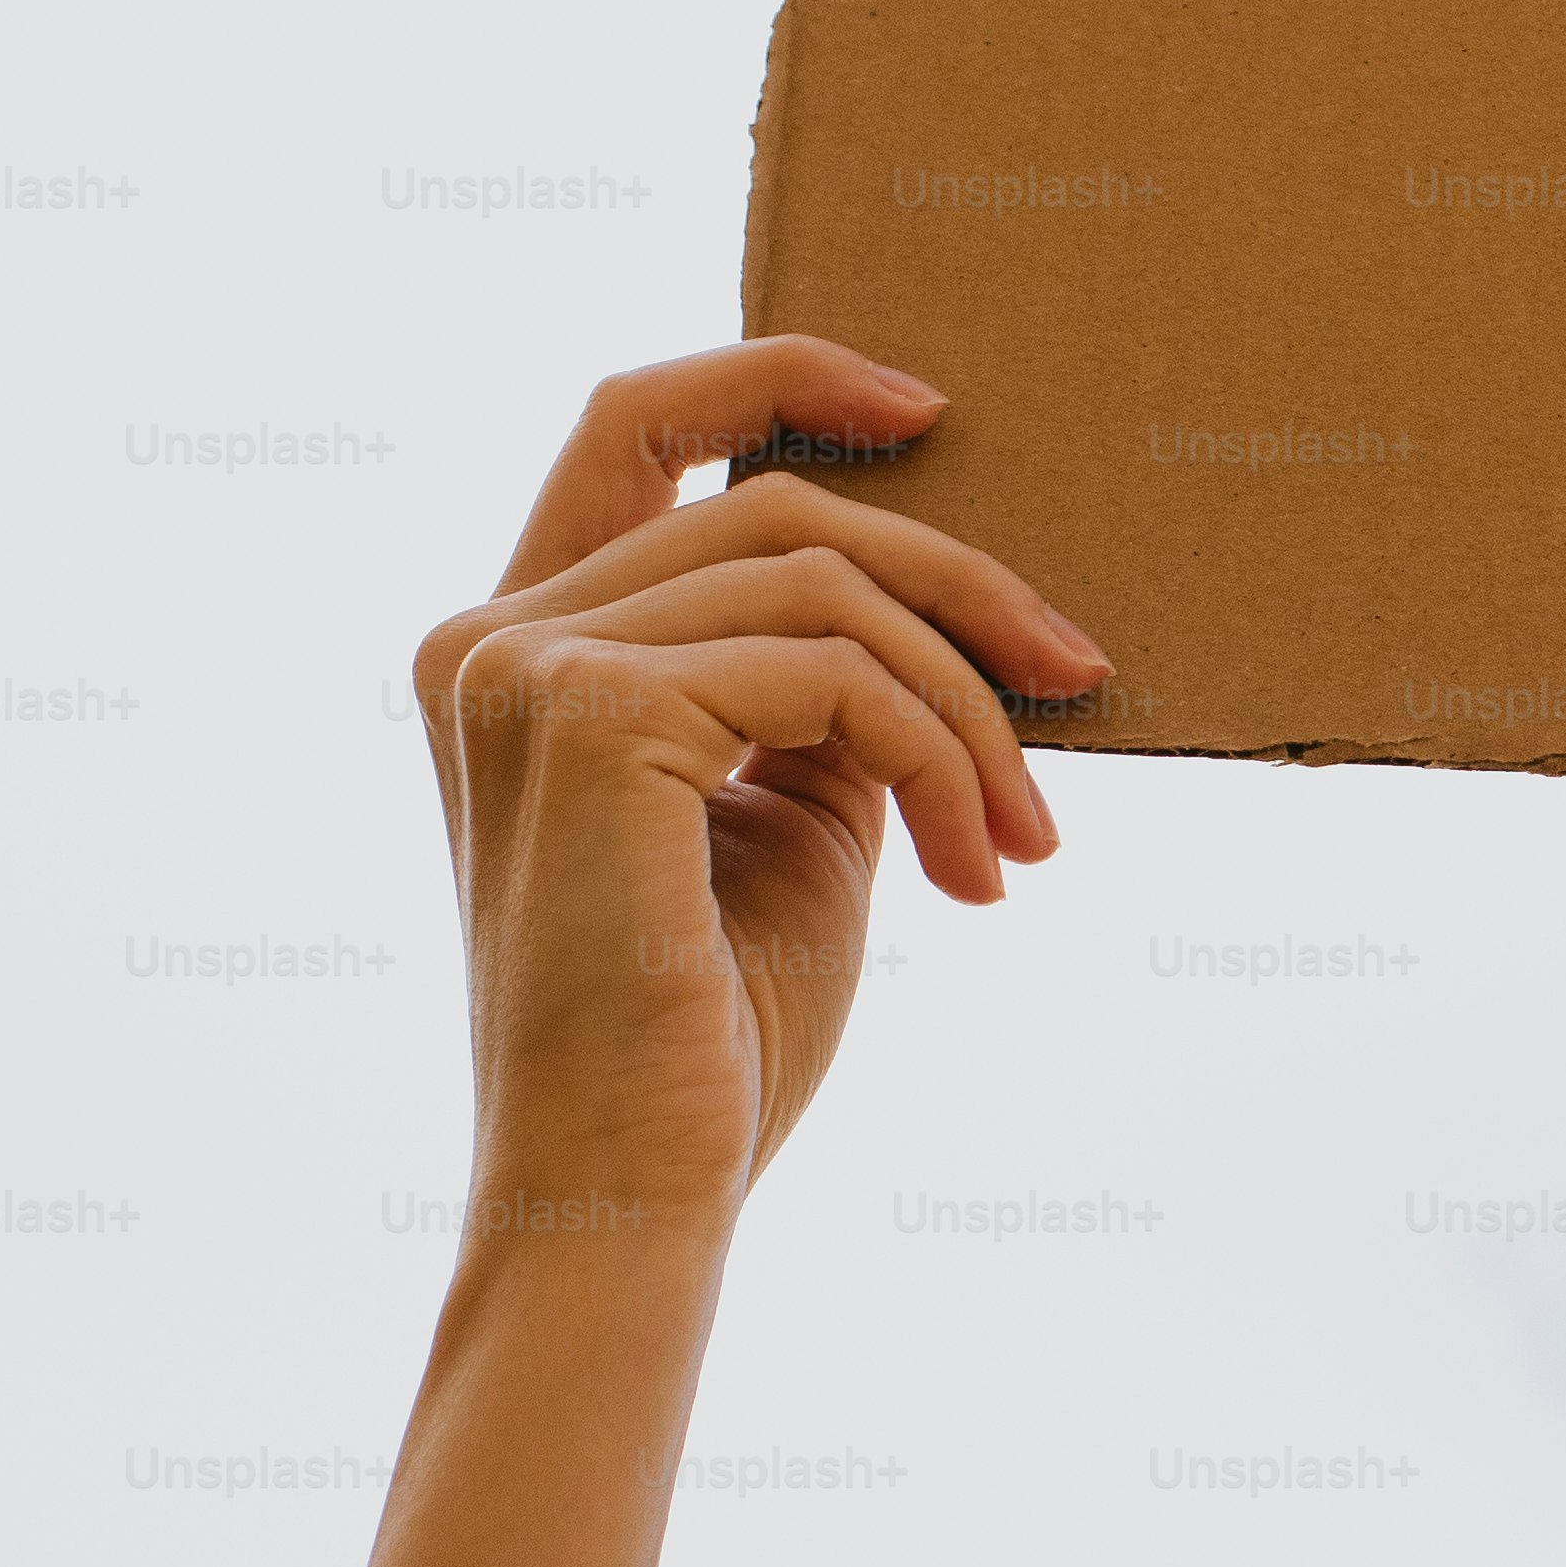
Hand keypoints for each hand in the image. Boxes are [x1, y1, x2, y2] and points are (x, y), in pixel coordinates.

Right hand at [412, 336, 1103, 1225]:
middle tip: (1078, 677)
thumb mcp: (791, 813)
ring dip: (967, 707)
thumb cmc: (712, 1031)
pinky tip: (976, 870)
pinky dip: (940, 755)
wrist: (636, 1191)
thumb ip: (824, 683)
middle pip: (774, 501)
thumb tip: (952, 587)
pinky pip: (832, 674)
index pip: (634, 426)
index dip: (781, 375)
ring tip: (1024, 836)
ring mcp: (521, 668)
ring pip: (825, 587)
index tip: (933, 408)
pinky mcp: (584, 712)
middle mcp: (487, 637)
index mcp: (516, 647)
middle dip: (955, 580)